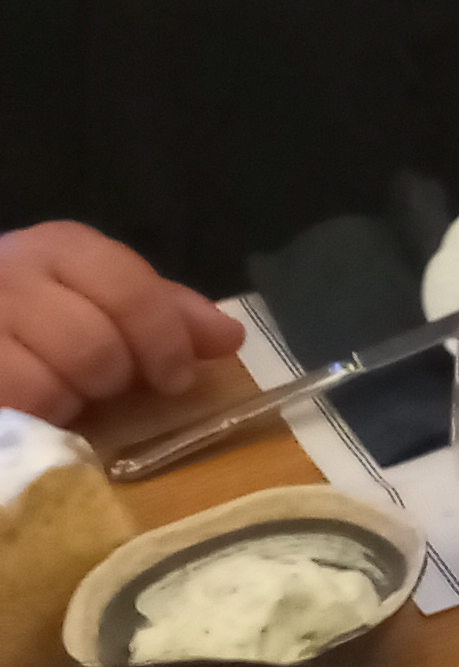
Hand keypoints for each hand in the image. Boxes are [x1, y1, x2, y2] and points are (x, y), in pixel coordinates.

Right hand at [0, 222, 241, 426]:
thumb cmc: (33, 307)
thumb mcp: (93, 291)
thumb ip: (161, 310)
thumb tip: (228, 338)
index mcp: (60, 247)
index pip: (130, 290)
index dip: (163, 342)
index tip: (176, 380)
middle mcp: (11, 274)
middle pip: (93, 344)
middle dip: (112, 380)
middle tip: (107, 390)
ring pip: (47, 386)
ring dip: (68, 406)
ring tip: (64, 401)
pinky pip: (13, 407)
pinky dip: (35, 420)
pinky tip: (36, 413)